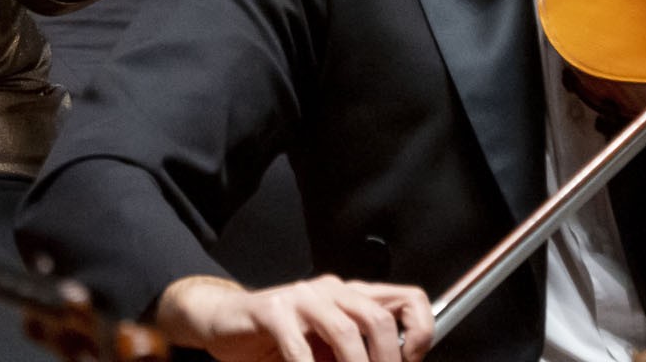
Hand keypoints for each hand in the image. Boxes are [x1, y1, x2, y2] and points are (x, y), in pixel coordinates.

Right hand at [155, 274, 433, 361]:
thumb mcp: (328, 348)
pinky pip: (299, 346)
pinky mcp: (271, 310)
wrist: (225, 322)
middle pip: (377, 318)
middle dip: (386, 361)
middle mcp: (330, 290)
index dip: (421, 332)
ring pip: (345, 331)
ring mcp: (299, 296)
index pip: (408, 299)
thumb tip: (396, 361)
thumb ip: (357, 351)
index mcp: (351, 297)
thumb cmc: (280, 340)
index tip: (410, 360)